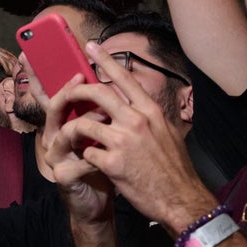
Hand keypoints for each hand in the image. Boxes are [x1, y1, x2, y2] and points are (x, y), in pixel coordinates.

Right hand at [45, 73, 114, 224]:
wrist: (98, 202)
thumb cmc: (102, 164)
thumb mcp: (101, 133)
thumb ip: (100, 110)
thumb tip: (112, 79)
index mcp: (61, 125)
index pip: (49, 97)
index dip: (44, 77)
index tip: (47, 59)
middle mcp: (53, 138)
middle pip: (54, 108)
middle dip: (68, 92)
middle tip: (82, 79)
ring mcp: (56, 158)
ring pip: (66, 132)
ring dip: (89, 123)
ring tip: (108, 117)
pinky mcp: (63, 176)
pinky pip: (81, 159)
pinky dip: (97, 154)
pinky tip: (111, 153)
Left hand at [55, 42, 214, 229]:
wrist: (180, 199)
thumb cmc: (175, 168)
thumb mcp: (168, 133)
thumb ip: (150, 117)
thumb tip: (139, 104)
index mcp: (150, 111)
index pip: (124, 78)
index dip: (105, 60)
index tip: (91, 48)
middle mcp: (136, 120)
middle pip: (98, 94)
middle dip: (77, 91)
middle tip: (67, 92)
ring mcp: (123, 141)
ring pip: (85, 124)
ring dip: (74, 130)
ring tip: (70, 135)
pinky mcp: (113, 163)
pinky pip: (87, 153)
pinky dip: (85, 157)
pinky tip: (89, 163)